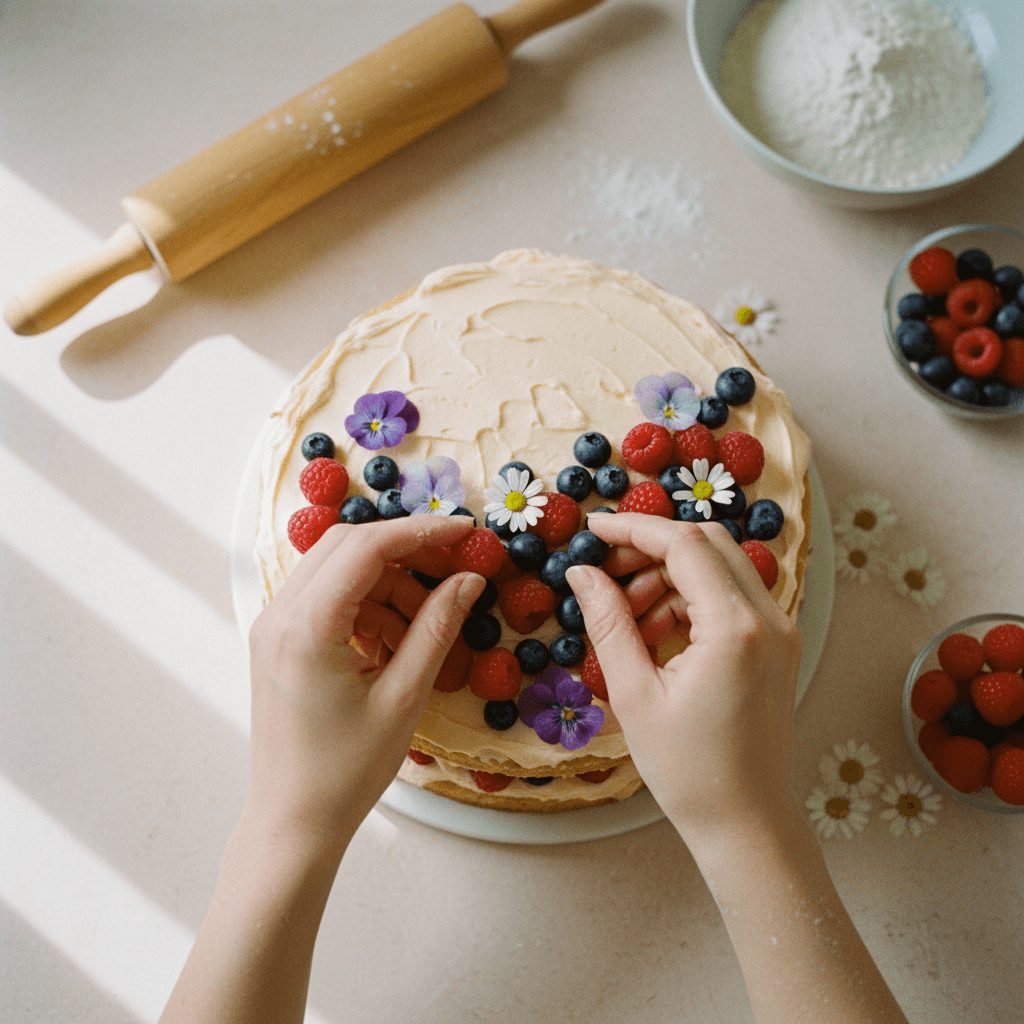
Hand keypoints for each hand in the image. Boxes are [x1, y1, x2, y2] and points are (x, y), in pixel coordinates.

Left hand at [246, 515, 484, 847]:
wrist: (293, 821)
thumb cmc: (345, 771)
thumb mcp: (404, 697)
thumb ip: (436, 628)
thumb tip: (468, 580)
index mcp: (306, 627)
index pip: (367, 547)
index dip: (422, 532)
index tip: (466, 533)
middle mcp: (279, 614)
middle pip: (348, 546)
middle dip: (406, 552)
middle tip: (454, 571)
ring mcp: (273, 626)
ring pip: (339, 569)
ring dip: (388, 584)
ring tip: (424, 628)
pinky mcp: (278, 640)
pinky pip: (328, 598)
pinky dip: (368, 606)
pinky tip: (395, 643)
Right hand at [566, 514, 800, 844]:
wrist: (746, 822)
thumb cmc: (690, 771)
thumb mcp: (634, 694)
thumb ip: (607, 622)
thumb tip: (581, 573)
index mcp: (735, 627)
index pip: (683, 544)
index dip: (631, 529)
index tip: (591, 531)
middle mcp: (768, 618)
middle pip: (706, 543)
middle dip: (649, 549)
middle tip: (604, 574)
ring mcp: (779, 631)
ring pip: (717, 567)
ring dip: (667, 577)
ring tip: (625, 619)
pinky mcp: (776, 646)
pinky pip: (728, 597)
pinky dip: (687, 600)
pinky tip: (653, 634)